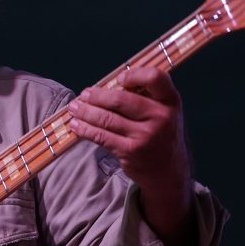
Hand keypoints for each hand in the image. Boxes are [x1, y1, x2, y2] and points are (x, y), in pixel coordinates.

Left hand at [68, 67, 196, 245]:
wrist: (168, 171)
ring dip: (85, 112)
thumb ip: (145, 96)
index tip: (118, 79)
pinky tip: (76, 125)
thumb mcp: (163, 112)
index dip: (134, 74)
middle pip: (121, 100)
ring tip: (74, 108)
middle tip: (84, 94)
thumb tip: (107, 84)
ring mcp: (145, 136)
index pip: (155, 77)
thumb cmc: (160, 134)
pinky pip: (102, 136)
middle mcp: (161, 117)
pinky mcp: (130, 151)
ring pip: (107, 118)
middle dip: (96, 96)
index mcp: (171, 101)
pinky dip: (85, 129)